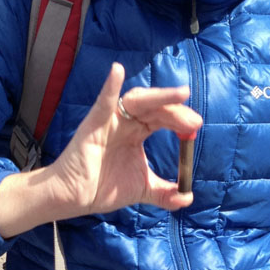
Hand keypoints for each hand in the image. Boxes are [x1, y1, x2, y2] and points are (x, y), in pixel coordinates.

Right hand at [0, 63, 202, 237]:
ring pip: (137, 101)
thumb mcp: (141, 189)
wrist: (73, 198)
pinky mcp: (94, 124)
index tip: (196, 126)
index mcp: (137, 132)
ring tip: (180, 95)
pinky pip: (103, 102)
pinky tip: (117, 71)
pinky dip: (110, 85)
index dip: (180, 120)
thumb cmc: (102, 187)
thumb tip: (187, 197)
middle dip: (176, 112)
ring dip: (160, 96)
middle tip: (195, 121)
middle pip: (155, 108)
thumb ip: (165, 193)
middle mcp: (126, 122)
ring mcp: (110, 120)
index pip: (163, 119)